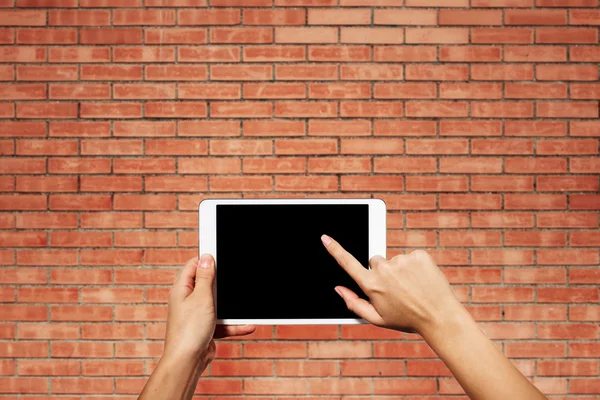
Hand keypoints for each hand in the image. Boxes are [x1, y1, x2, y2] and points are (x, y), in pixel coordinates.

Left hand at [163, 254, 255, 361]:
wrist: (188, 361)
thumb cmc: (189, 330)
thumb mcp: (201, 297)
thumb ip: (205, 277)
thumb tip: (206, 258)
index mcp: (182, 289)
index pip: (193, 265)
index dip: (207, 261)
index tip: (221, 258)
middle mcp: (188, 300)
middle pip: (208, 284)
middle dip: (222, 285)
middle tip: (233, 282)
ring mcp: (197, 314)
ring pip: (218, 304)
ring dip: (231, 308)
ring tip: (244, 308)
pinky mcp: (206, 327)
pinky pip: (222, 322)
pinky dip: (233, 324)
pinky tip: (246, 325)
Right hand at [321, 234, 463, 335]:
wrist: (440, 317)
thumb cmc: (407, 319)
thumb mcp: (377, 319)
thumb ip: (354, 304)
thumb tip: (339, 289)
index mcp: (372, 285)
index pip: (347, 263)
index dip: (334, 249)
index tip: (325, 238)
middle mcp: (384, 270)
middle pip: (375, 262)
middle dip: (383, 273)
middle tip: (398, 290)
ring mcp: (402, 261)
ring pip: (395, 261)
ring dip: (402, 271)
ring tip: (414, 288)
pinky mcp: (418, 255)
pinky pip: (411, 257)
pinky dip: (416, 267)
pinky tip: (423, 280)